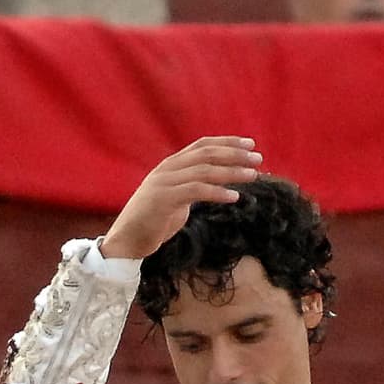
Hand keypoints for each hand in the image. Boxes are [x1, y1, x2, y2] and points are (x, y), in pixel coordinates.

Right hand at [102, 137, 264, 262]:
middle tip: (258, 158)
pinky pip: (197, 191)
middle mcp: (168, 168)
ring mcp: (165, 183)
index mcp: (171, 165)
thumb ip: (190, 188)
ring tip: (253, 175)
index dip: (228, 142)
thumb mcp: (174, 200)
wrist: (126, 242)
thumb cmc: (151, 224)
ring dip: (232, 172)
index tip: (250, 145)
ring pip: (205, 171)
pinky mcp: (165, 200)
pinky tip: (234, 197)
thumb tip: (212, 186)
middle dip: (235, 154)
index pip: (203, 145)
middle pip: (207, 154)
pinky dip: (218, 192)